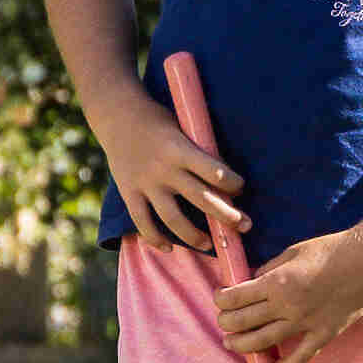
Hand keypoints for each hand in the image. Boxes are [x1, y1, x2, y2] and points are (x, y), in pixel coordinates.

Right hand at [92, 93, 247, 260]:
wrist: (117, 114)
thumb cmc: (157, 120)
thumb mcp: (182, 127)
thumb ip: (197, 152)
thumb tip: (223, 179)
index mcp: (180, 148)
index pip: (213, 171)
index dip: (232, 183)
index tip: (240, 188)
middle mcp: (164, 168)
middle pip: (201, 198)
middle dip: (227, 215)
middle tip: (245, 225)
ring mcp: (145, 183)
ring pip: (173, 218)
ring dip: (194, 236)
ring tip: (208, 244)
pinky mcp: (129, 192)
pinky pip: (143, 222)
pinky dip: (155, 238)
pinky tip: (169, 247)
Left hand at [214, 211, 362, 361]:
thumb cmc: (330, 250)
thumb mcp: (292, 252)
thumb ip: (269, 269)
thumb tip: (252, 281)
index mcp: (277, 282)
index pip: (236, 297)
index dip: (221, 299)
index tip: (219, 298)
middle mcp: (287, 306)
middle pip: (244, 322)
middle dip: (226, 323)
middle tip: (222, 322)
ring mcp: (306, 323)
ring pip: (264, 342)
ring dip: (243, 346)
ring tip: (232, 344)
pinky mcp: (325, 333)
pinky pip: (302, 356)